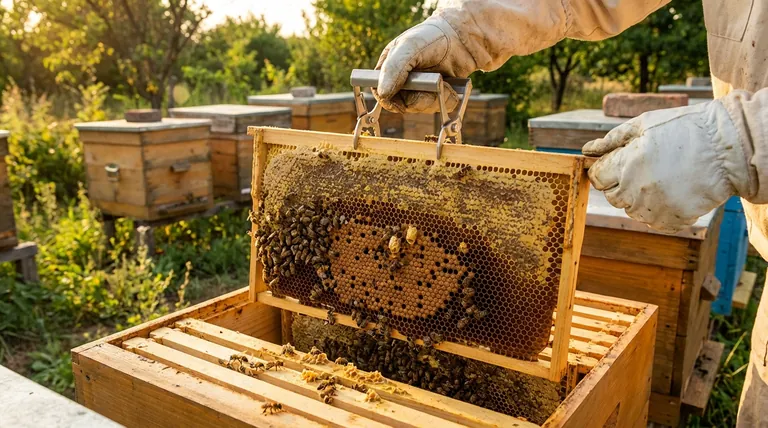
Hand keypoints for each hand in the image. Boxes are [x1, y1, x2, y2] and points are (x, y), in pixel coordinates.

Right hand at [373, 17, 476, 113]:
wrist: (462, 37)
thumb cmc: (432, 36)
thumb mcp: (409, 46)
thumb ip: (394, 68)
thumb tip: (382, 93)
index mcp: (389, 69)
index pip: (381, 93)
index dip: (391, 100)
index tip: (404, 100)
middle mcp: (403, 82)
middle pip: (404, 105)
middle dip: (421, 98)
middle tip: (435, 83)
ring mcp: (420, 91)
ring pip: (423, 109)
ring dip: (437, 98)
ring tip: (445, 81)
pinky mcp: (437, 96)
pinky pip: (440, 108)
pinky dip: (448, 101)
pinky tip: (452, 87)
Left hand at [583, 100, 750, 232]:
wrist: (727, 148)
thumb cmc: (683, 129)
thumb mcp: (644, 124)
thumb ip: (612, 140)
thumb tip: (586, 150)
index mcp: (627, 163)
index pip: (597, 178)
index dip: (604, 171)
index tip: (618, 164)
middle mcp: (637, 188)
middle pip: (612, 197)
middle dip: (620, 184)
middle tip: (644, 169)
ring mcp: (654, 207)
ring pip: (631, 211)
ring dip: (639, 198)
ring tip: (662, 178)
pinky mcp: (672, 220)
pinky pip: (652, 222)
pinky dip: (658, 211)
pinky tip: (672, 192)